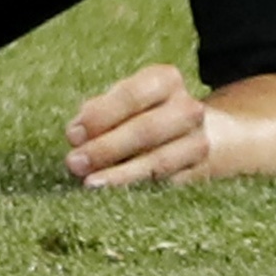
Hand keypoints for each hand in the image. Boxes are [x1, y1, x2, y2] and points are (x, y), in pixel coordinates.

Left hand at [66, 65, 211, 189]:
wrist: (199, 132)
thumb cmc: (143, 111)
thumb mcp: (122, 100)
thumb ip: (97, 112)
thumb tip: (76, 135)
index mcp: (165, 80)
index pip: (132, 95)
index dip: (101, 115)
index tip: (73, 135)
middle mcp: (188, 109)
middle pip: (146, 130)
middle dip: (106, 148)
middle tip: (75, 163)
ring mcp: (198, 142)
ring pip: (159, 162)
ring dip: (121, 174)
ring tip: (90, 182)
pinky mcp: (201, 172)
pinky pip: (169, 183)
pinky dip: (140, 189)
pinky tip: (116, 195)